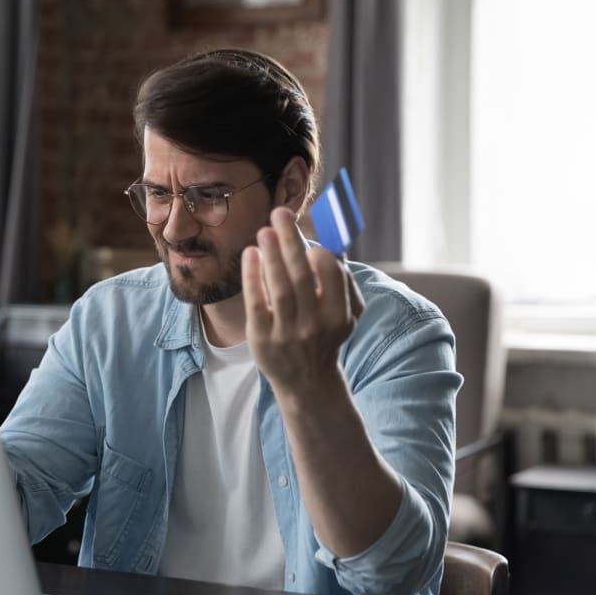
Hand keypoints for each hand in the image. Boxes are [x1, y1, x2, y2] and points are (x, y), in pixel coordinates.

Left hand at [241, 207, 364, 398]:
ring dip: (271, 255)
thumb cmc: (325, 337)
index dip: (322, 255)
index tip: (312, 240)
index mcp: (339, 316)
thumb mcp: (346, 316)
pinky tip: (250, 254)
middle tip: (280, 212)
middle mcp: (314, 326)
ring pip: (279, 288)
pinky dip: (252, 276)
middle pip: (301, 277)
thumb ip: (344, 282)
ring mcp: (286, 334)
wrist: (306, 382)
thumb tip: (334, 244)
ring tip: (264, 230)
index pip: (333, 278)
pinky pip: (256, 303)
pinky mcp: (261, 339)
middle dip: (290, 242)